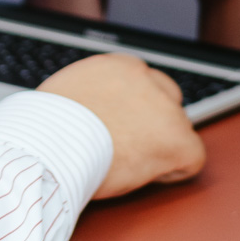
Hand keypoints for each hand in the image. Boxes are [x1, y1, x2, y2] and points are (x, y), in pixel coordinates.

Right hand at [38, 53, 206, 198]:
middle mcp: (146, 78)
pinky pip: (192, 158)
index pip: (143, 82)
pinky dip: (175, 171)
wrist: (50, 145)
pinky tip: (149, 175)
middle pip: (167, 100)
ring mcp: (164, 108)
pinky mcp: (175, 139)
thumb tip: (91, 110)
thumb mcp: (67, 94)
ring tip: (129, 163)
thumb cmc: (47, 129)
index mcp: (119, 66)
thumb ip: (91, 94)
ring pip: (179, 129)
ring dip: (160, 146)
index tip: (121, 127)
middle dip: (153, 123)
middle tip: (128, 146)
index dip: (135, 109)